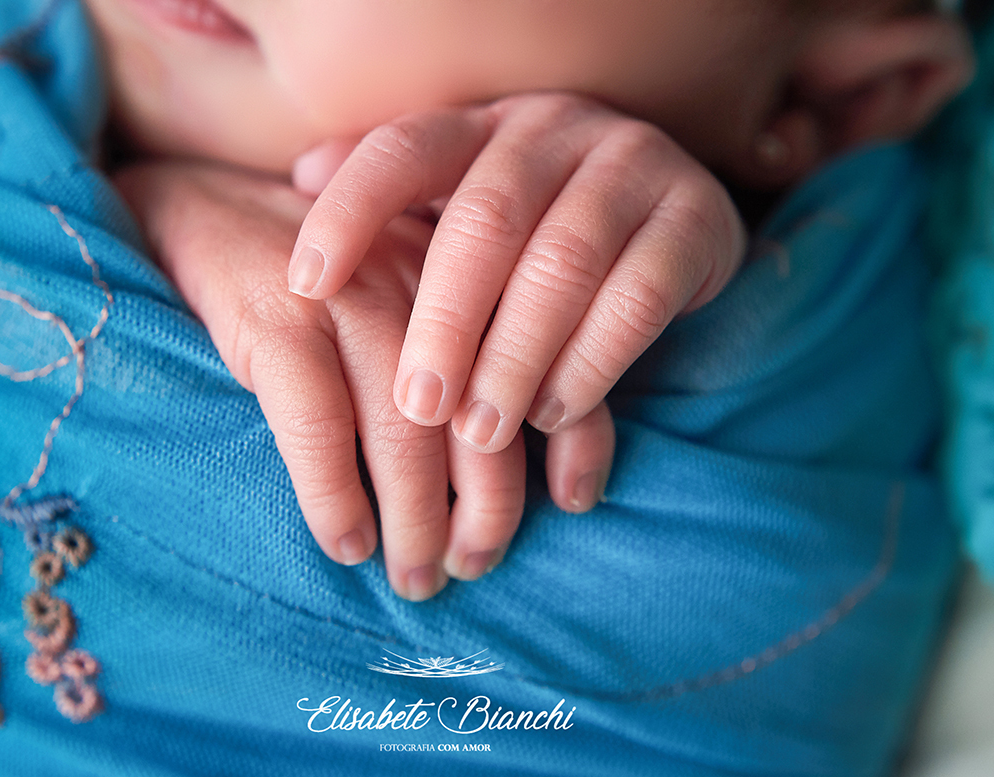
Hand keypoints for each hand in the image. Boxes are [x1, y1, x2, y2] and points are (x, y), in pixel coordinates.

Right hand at [114, 161, 537, 598]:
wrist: (210, 205)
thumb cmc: (332, 274)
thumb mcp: (417, 294)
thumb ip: (475, 352)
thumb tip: (534, 464)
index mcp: (478, 274)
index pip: (555, 364)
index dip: (576, 446)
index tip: (571, 507)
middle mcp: (428, 281)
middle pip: (482, 416)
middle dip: (487, 511)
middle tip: (471, 566)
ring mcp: (352, 299)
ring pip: (405, 434)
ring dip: (415, 524)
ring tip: (413, 576)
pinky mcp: (277, 318)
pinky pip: (319, 427)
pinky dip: (335, 498)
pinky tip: (346, 542)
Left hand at [289, 92, 745, 464]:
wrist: (674, 216)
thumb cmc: (539, 230)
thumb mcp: (466, 209)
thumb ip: (400, 203)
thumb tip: (298, 176)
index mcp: (482, 127)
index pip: (403, 152)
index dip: (349, 212)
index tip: (302, 285)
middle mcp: (554, 130)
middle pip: (486, 220)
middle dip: (445, 322)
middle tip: (418, 407)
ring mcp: (631, 165)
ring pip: (564, 264)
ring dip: (517, 358)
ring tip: (483, 433)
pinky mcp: (695, 217)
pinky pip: (641, 297)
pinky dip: (593, 363)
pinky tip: (556, 415)